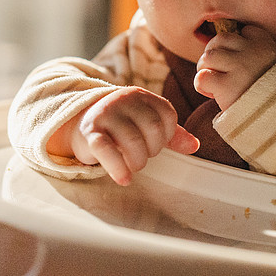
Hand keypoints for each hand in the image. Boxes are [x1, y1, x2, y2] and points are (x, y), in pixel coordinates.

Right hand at [49, 87, 199, 185]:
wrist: (80, 121)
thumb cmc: (120, 125)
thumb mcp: (145, 123)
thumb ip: (171, 134)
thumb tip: (195, 145)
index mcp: (141, 96)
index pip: (167, 115)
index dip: (165, 136)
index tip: (153, 143)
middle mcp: (123, 100)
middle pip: (152, 129)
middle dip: (151, 150)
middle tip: (140, 155)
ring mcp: (105, 115)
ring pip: (132, 141)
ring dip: (137, 162)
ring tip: (131, 165)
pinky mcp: (90, 133)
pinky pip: (106, 150)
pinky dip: (118, 168)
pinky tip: (124, 179)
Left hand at [194, 24, 275, 109]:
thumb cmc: (269, 93)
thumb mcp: (269, 65)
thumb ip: (252, 53)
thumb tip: (219, 48)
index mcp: (264, 42)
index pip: (239, 32)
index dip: (232, 47)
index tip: (237, 64)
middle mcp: (252, 51)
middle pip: (219, 40)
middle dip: (213, 55)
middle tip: (219, 73)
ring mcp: (240, 66)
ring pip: (208, 56)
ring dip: (205, 69)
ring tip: (214, 83)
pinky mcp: (228, 85)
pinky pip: (202, 77)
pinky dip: (201, 84)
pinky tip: (211, 94)